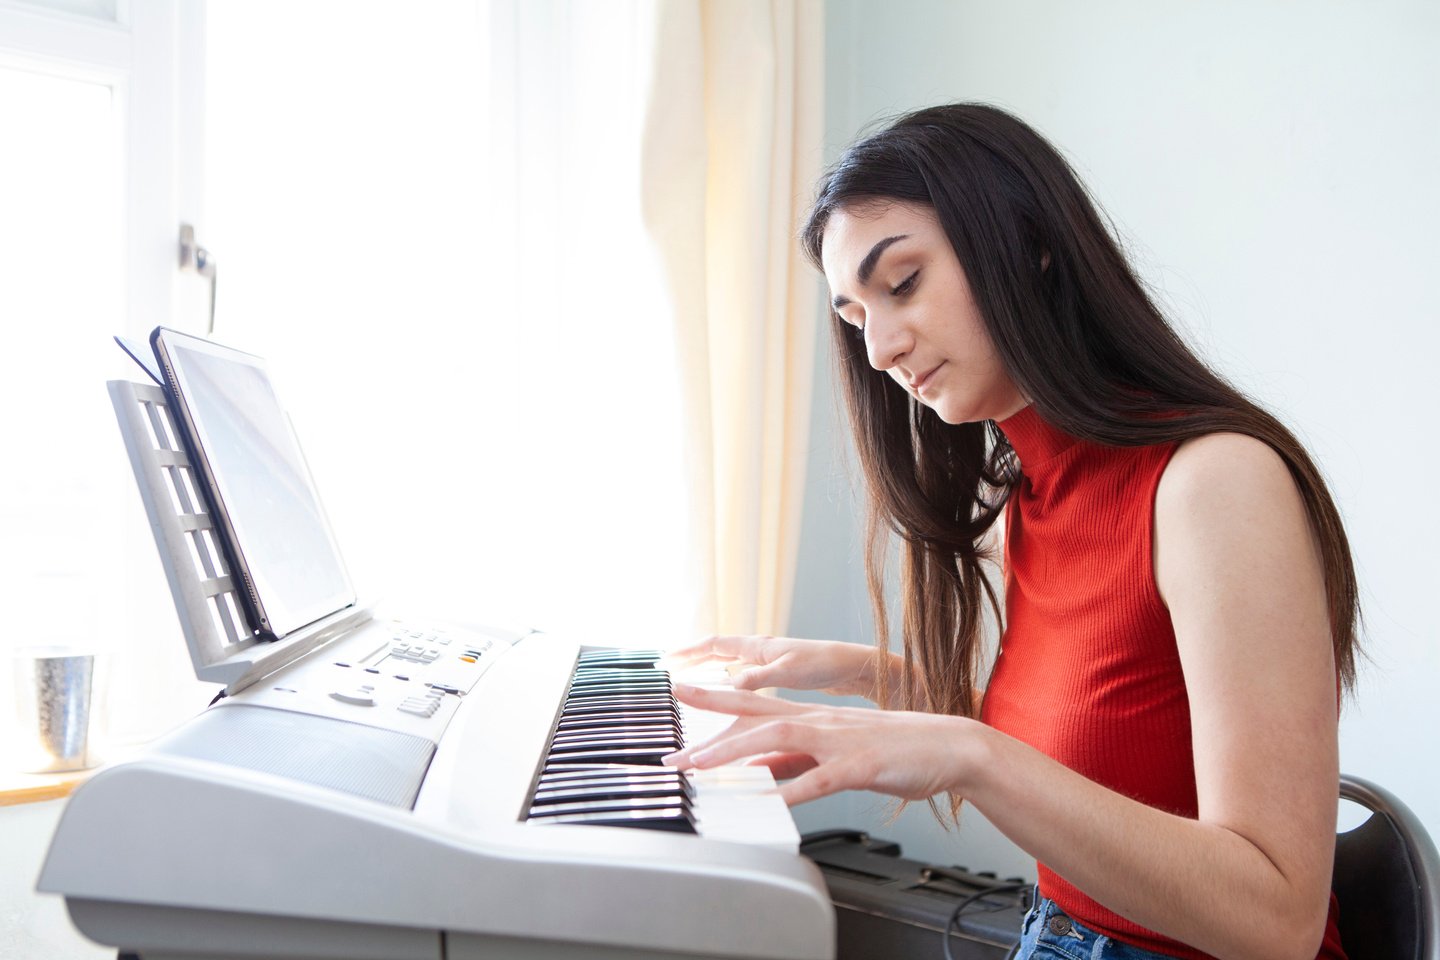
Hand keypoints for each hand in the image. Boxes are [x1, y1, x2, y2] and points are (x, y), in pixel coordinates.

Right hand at [658, 634, 883, 699]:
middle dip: (692, 658)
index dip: (687, 652)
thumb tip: (725, 683)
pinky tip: (730, 693)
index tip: (665, 660)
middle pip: (717, 651)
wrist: (856, 667)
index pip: (713, 645)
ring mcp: (770, 661)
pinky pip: (744, 674)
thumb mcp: (787, 672)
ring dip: (709, 668)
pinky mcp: (781, 673)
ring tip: (691, 680)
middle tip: (669, 668)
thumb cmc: (825, 665)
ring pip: (730, 662)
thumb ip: (755, 678)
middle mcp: (760, 651)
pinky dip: (729, 680)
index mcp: (757, 647)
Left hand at [662, 683, 982, 805]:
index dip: (713, 700)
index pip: (753, 705)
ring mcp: (838, 742)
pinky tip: (769, 801)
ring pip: (778, 740)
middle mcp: (819, 723)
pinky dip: (791, 790)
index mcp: (812, 718)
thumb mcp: (833, 753)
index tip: (677, 696)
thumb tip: (753, 770)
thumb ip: (792, 760)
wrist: (947, 747)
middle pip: (755, 718)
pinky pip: (819, 779)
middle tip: (673, 752)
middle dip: (710, 733)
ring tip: (702, 770)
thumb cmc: (891, 751)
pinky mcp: (859, 765)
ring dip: (735, 755)